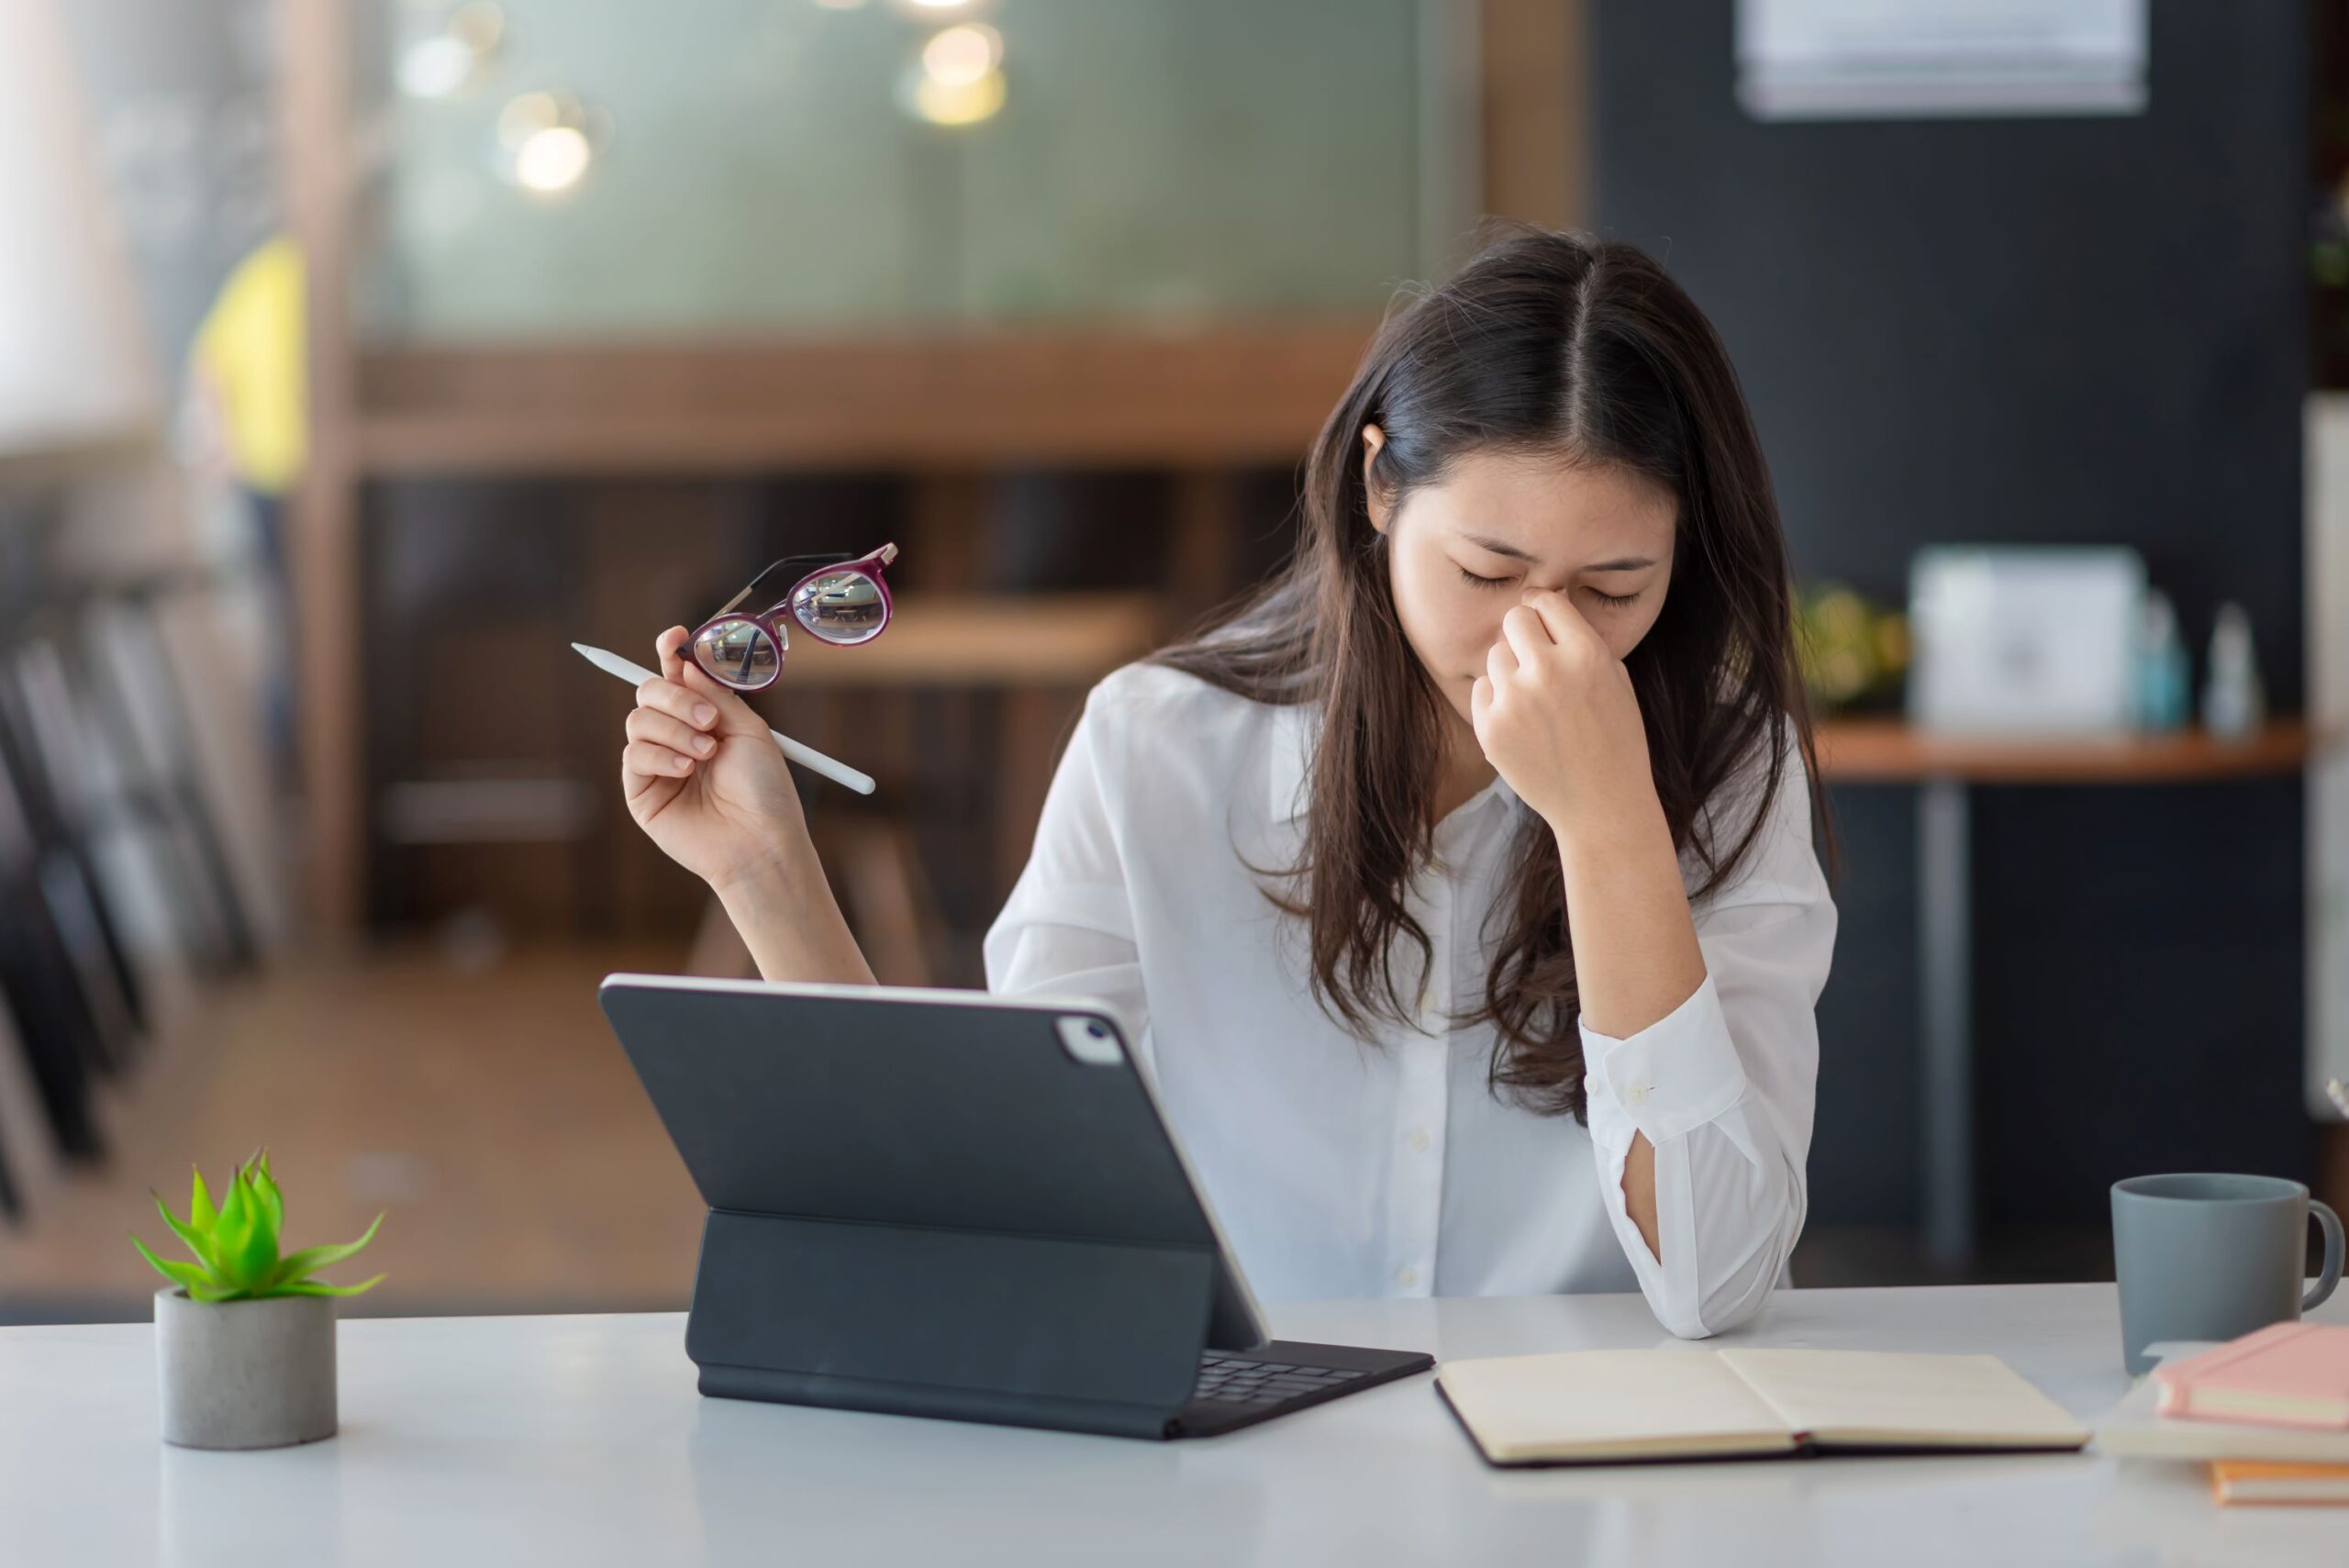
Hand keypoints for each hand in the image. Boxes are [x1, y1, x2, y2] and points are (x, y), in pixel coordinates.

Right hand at [622, 626, 811, 895]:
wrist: (761, 841)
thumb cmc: (764, 790)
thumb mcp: (748, 730)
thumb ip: (714, 694)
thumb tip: (684, 661)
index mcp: (705, 718)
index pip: (676, 676)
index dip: (670, 652)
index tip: (676, 637)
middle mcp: (676, 736)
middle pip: (649, 690)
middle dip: (675, 695)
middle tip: (709, 720)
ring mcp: (656, 763)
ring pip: (638, 719)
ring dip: (675, 730)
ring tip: (706, 754)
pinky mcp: (641, 791)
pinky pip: (634, 754)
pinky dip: (661, 754)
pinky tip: (686, 770)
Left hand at [1469, 588, 1656, 835]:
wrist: (1602, 805)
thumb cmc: (1615, 740)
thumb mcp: (1616, 681)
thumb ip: (1582, 641)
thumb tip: (1544, 602)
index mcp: (1587, 654)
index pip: (1546, 602)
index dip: (1544, 610)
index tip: (1543, 620)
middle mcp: (1548, 671)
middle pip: (1514, 620)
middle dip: (1525, 634)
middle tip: (1538, 660)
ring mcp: (1515, 700)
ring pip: (1495, 655)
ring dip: (1511, 669)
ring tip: (1536, 700)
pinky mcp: (1491, 728)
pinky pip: (1481, 689)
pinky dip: (1497, 699)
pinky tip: (1522, 721)